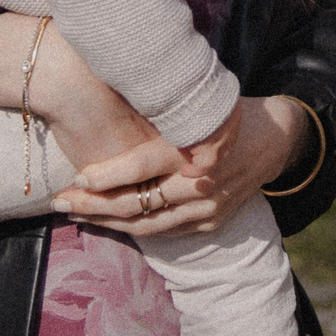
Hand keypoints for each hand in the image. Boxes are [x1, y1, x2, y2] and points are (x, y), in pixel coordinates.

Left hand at [55, 97, 306, 235]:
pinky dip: (134, 229)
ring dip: (106, 223)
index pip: (141, 169)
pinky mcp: (210, 222)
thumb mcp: (197, 104)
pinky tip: (109, 223)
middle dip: (92, 205)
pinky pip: (165, 233)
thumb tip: (107, 103)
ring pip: (146, 225)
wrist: (277, 137)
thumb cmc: (226, 112)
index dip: (105, 177)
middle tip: (59, 202)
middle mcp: (200, 184)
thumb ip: (159, 115)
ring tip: (75, 215)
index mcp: (194, 149)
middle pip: (136, 204)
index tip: (77, 177)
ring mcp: (206, 208)